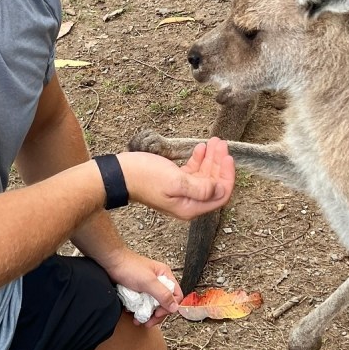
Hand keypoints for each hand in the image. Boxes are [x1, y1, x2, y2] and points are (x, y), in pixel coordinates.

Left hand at [100, 249, 183, 325]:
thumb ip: (163, 294)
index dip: (169, 306)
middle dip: (157, 314)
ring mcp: (148, 286)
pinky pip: (143, 304)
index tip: (158, 313)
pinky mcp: (139, 290)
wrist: (111, 262)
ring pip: (153, 305)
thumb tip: (175, 307)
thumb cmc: (129, 267)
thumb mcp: (148, 282)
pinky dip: (139, 310)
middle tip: (148, 322)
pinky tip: (133, 314)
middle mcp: (158, 281)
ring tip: (139, 320)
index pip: (176, 295)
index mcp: (165, 275)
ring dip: (147, 314)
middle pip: (164, 303)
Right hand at [118, 137, 234, 221]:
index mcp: (190, 207)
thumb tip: (220, 189)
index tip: (228, 157)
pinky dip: (199, 160)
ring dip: (211, 159)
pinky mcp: (174, 182)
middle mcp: (188, 202)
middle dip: (220, 164)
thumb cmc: (144, 177)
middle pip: (213, 184)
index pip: (220, 195)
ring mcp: (181, 192)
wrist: (120, 174)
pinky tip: (200, 148)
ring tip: (214, 142)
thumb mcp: (175, 181)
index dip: (227, 177)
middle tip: (221, 144)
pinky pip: (193, 172)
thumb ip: (200, 188)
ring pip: (204, 176)